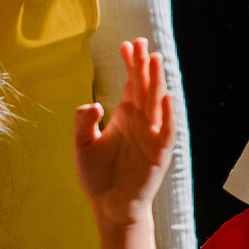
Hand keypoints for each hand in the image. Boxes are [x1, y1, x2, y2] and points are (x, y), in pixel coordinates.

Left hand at [74, 39, 173, 226]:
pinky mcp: (159, 153)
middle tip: (141, 41)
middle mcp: (140, 122)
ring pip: (156, 103)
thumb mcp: (82, 145)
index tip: (126, 44)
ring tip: (155, 59)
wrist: (110, 207)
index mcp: (124, 116)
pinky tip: (165, 97)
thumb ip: (83, 123)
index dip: (129, 64)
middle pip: (144, 87)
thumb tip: (93, 104)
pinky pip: (165, 131)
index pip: (130, 84)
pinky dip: (166, 115)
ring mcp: (151, 136)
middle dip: (143, 65)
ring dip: (157, 82)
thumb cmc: (97, 177)